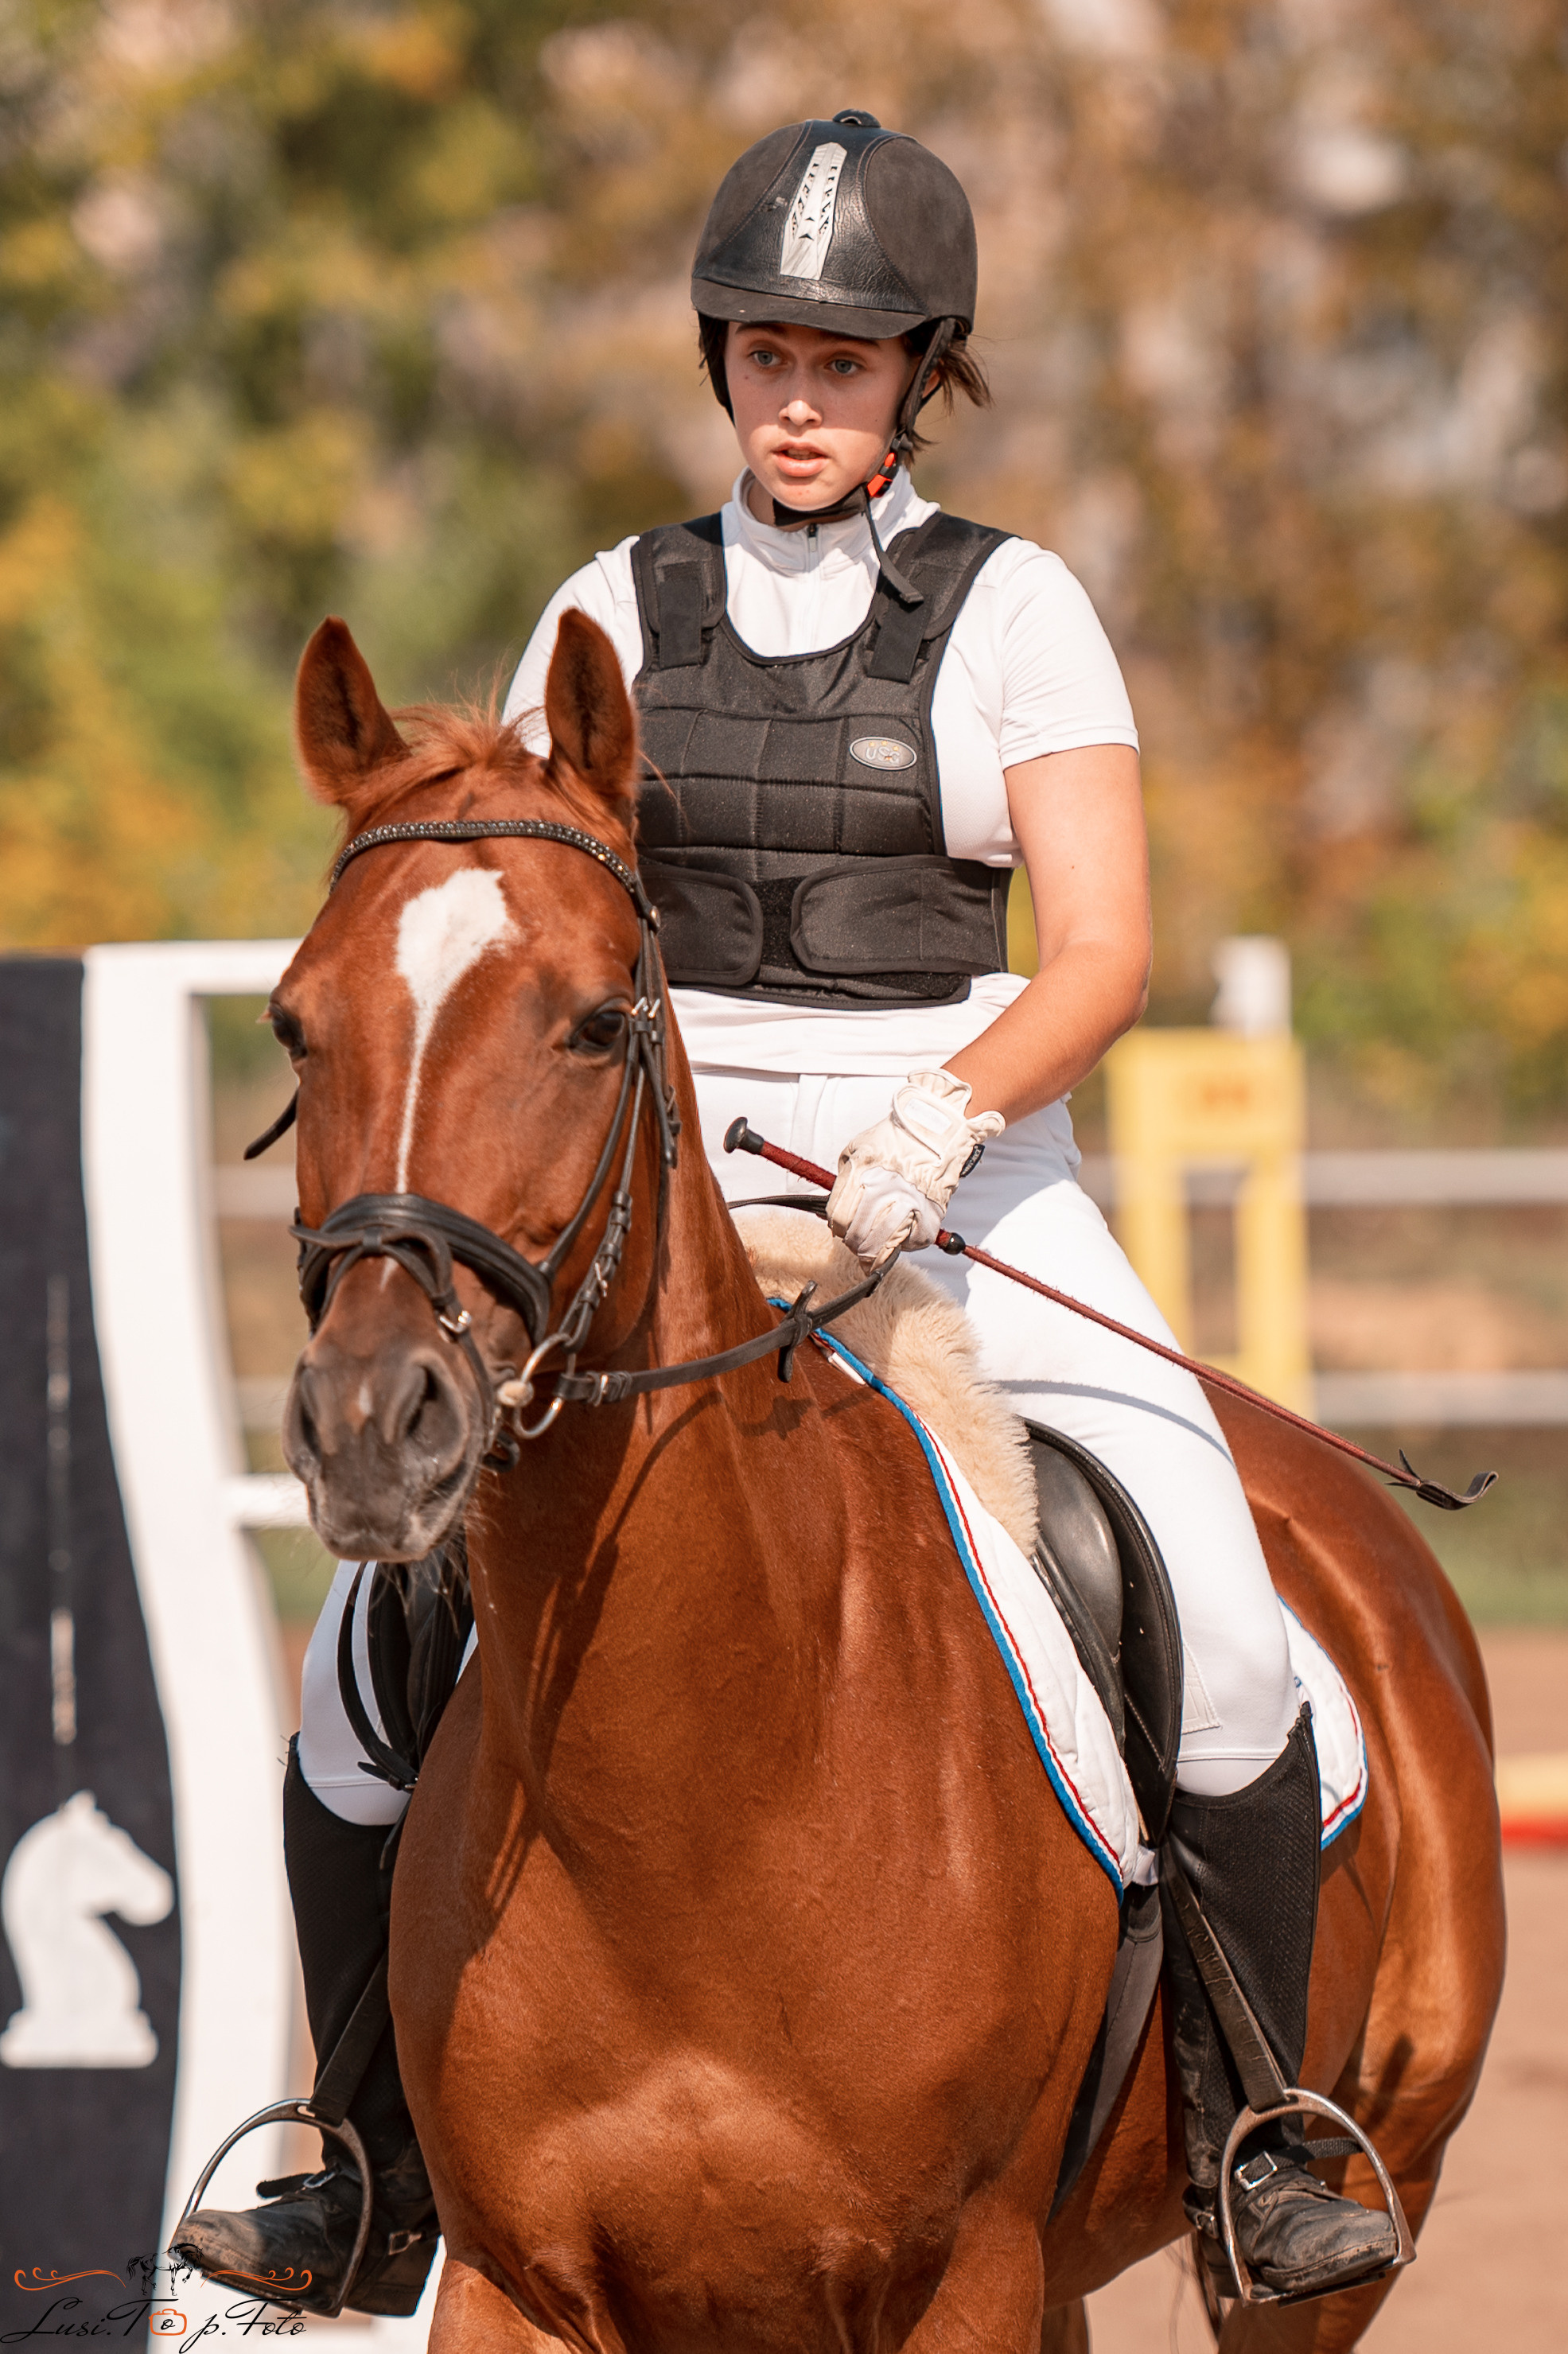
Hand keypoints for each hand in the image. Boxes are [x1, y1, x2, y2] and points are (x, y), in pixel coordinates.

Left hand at [826, 1071, 1003, 1269]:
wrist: (936, 1133)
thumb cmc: (896, 1140)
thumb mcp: (858, 1149)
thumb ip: (844, 1178)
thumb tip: (833, 1210)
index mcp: (863, 1172)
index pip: (839, 1216)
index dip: (837, 1227)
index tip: (840, 1229)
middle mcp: (885, 1189)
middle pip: (858, 1233)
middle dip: (853, 1242)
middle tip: (856, 1243)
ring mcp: (909, 1204)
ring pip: (881, 1245)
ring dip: (874, 1252)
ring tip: (873, 1250)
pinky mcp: (930, 1217)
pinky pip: (910, 1243)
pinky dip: (904, 1244)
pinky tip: (901, 1232)